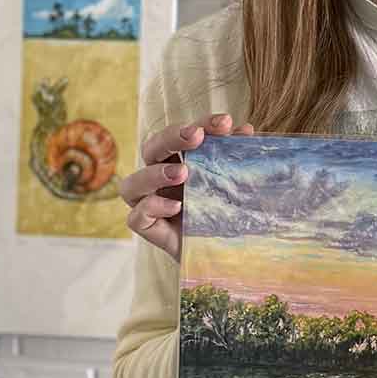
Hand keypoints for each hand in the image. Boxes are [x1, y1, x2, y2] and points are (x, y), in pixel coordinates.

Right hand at [116, 112, 252, 260]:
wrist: (226, 254)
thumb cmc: (226, 214)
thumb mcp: (233, 184)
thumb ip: (233, 158)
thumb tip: (244, 129)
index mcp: (177, 160)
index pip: (182, 134)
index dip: (201, 124)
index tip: (225, 122)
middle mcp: (158, 179)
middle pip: (151, 149)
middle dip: (172, 137)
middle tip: (196, 136)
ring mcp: (149, 204)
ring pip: (132, 184)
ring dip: (154, 174)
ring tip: (182, 172)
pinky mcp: (149, 230)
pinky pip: (136, 218)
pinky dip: (153, 208)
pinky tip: (177, 206)